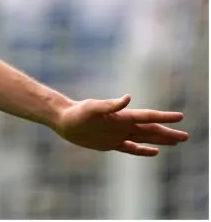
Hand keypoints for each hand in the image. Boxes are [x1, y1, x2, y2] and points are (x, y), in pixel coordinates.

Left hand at [53, 95, 188, 155]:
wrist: (64, 120)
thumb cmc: (77, 112)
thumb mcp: (92, 108)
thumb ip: (110, 105)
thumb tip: (128, 98)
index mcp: (122, 117)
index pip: (148, 117)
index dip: (164, 117)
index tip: (180, 116)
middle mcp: (123, 125)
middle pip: (151, 129)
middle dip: (168, 132)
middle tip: (186, 136)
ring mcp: (118, 134)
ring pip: (145, 138)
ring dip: (161, 140)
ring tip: (176, 141)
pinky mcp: (110, 143)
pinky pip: (131, 148)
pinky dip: (143, 150)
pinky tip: (155, 152)